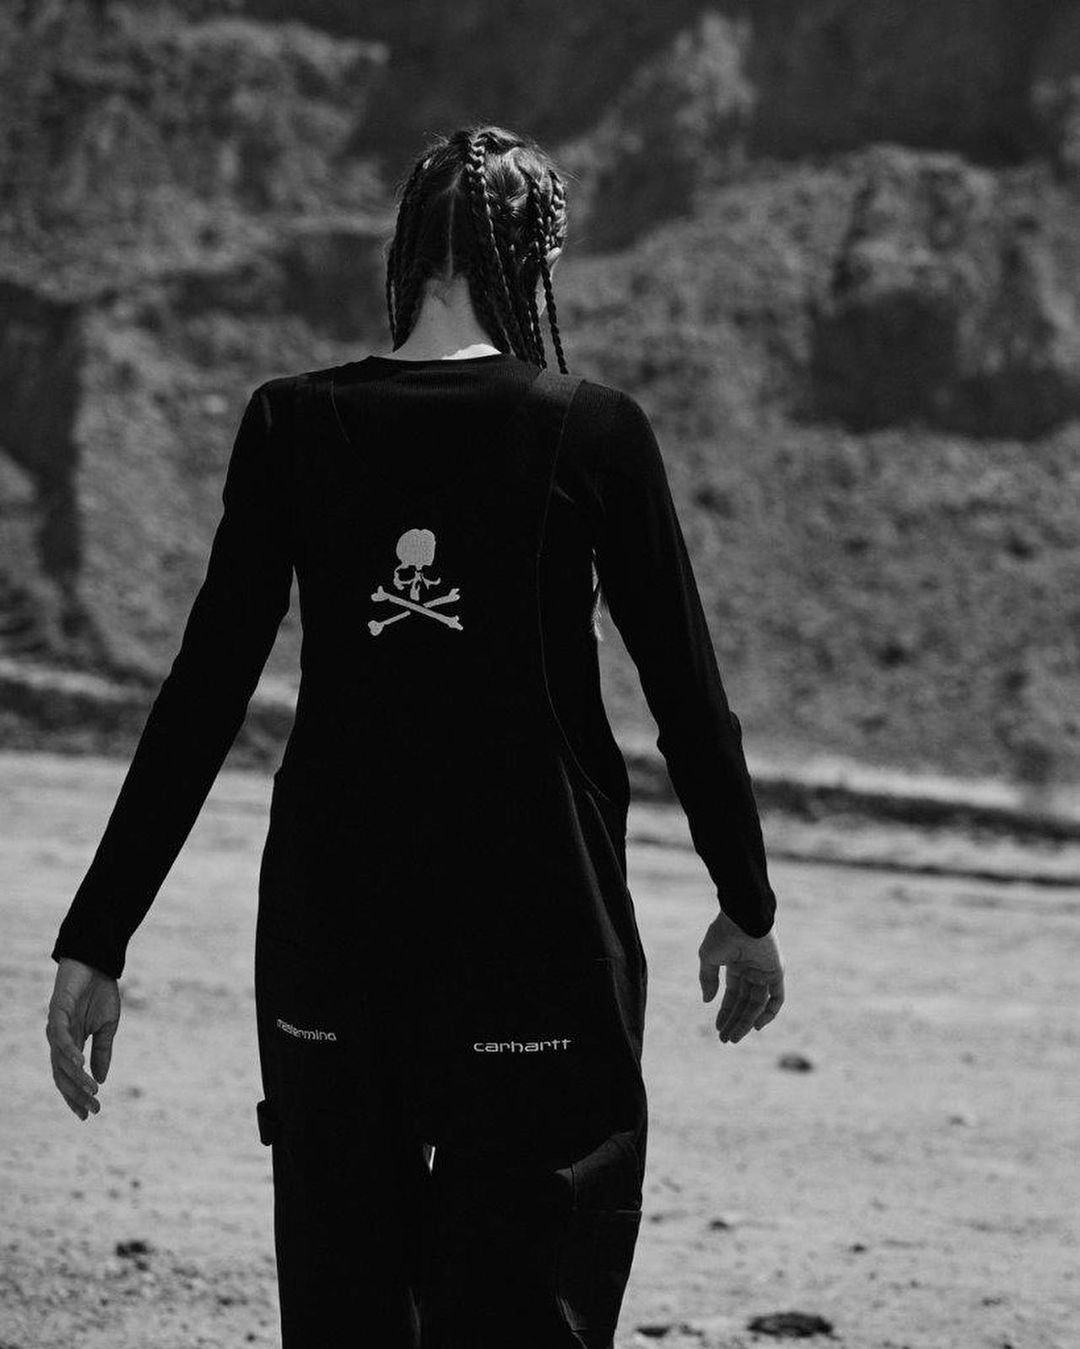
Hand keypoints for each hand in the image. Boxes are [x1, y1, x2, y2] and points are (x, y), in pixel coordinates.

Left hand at [46, 958, 120, 1119]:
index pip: (68, 1077)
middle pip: (62, 1075)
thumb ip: (103, 1052)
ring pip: (60, 1060)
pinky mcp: (57, 1012)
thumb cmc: (101, 993)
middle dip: (77, 1094)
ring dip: (76, 1077)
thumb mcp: (107, 1027)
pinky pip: (60, 1037)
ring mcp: (56, 1026)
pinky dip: (69, 1052)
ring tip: (92, 1090)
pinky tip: (81, 1063)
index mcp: (71, 1044)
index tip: (89, 1114)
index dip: (76, 1097)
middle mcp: (59, 1039)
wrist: (98, 963)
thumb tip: (101, 1079)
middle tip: (93, 1108)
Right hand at [698, 910, 784, 1043]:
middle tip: (726, 1040)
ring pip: (757, 1004)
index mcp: (735, 966)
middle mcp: (751, 971)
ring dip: (747, 1022)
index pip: (732, 995)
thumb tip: (707, 1001)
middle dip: (735, 1022)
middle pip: (744, 1003)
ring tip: (735, 1037)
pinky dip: (769, 1013)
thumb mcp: (708, 958)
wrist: (742, 919)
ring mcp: (765, 972)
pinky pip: (776, 997)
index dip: (725, 1012)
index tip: (718, 1029)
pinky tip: (757, 1026)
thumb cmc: (723, 935)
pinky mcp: (777, 972)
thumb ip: (708, 980)